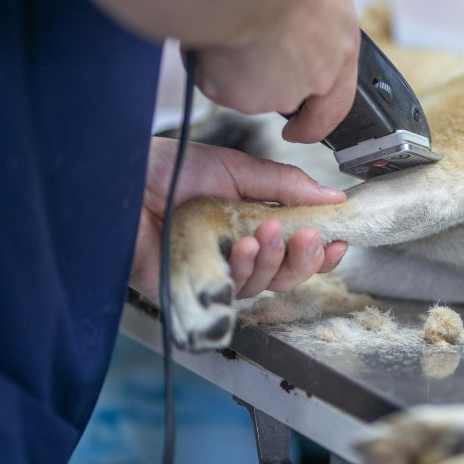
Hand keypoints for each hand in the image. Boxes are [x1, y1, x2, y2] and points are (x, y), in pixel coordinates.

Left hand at [130, 137, 348, 299]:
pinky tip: (243, 247)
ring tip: (267, 232)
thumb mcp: (239, 170)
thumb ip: (287, 185)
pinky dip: (242, 270)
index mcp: (252, 229)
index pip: (295, 253)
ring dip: (272, 261)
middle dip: (302, 259)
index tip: (338, 241)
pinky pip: (228, 293)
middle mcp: (236, 257)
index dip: (319, 253)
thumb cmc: (172, 171)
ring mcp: (213, 275)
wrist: (125, 176)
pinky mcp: (190, 291)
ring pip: (260, 286)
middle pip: (285, 277)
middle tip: (306, 236)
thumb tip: (333, 198)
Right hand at [189, 0, 359, 143]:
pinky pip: (216, 83)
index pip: (336, 105)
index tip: (301, 129)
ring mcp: (274, 94)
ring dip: (237, 64)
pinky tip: (210, 36)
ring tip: (230, 24)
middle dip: (266, 72)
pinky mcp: (236, 96)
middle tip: (248, 37)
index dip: (317, 121)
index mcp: (340, 53)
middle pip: (286, 92)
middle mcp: (312, 81)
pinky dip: (210, 65)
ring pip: (248, 88)